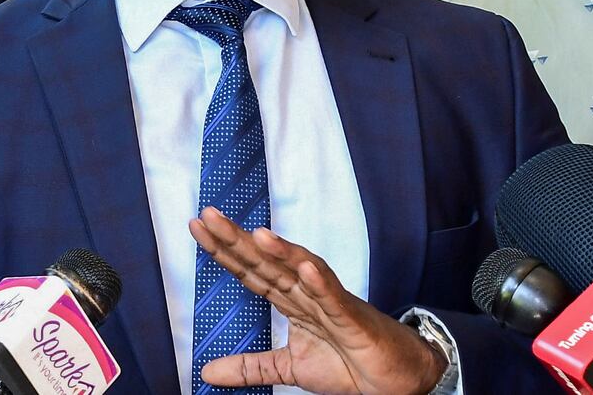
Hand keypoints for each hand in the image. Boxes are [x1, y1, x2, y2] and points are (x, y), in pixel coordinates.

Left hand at [188, 207, 445, 394]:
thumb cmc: (349, 365)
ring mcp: (330, 303)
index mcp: (292, 302)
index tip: (197, 227)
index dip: (225, 250)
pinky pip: (335, 297)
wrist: (396, 380)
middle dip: (238, 240)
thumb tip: (207, 371)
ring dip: (280, 251)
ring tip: (255, 233)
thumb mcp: (289, 368)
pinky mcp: (353, 319)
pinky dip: (320, 282)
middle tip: (208, 215)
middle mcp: (307, 294)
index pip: (252, 271)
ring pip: (301, 270)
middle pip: (268, 262)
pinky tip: (305, 267)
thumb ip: (251, 366)